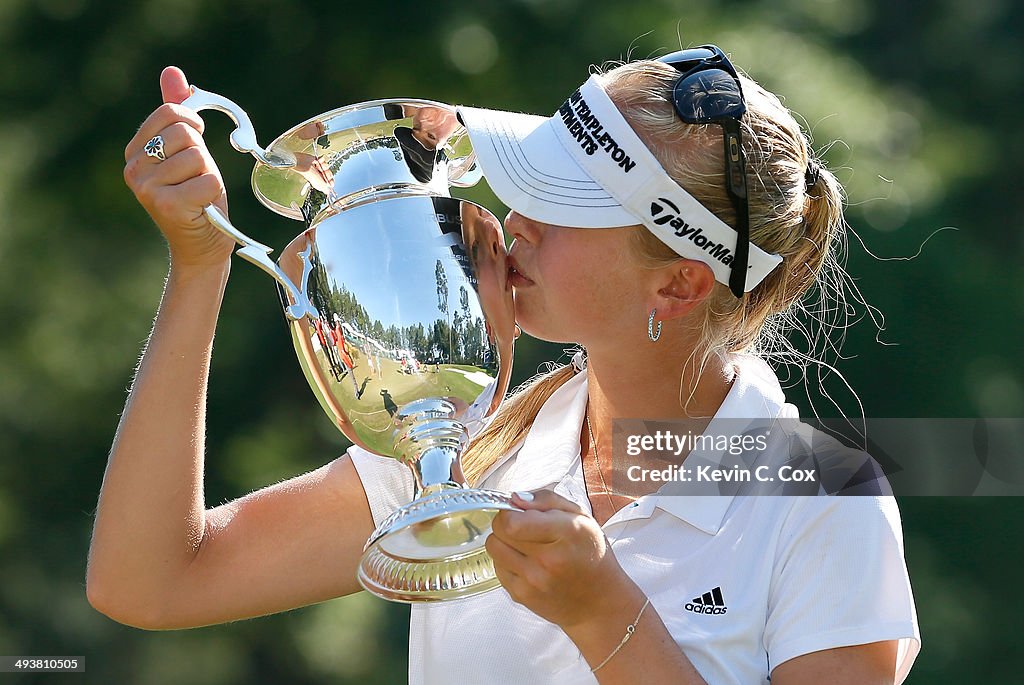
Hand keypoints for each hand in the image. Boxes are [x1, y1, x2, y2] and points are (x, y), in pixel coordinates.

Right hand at [123, 66, 233, 266]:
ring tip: (198, 193)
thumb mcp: (189, 150)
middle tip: (196, 178)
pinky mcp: (168, 205)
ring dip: (208, 174)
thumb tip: (172, 71)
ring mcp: (147, 188)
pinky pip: (209, 180)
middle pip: (186, 132)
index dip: (193, 125)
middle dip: (202, 154)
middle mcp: (133, 168)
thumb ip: (178, 113)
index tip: (196, 146)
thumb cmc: (197, 197)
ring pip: (199, 156)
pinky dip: (215, 192)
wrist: (202, 245)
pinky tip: (203, 206)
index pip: (171, 112)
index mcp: (135, 151)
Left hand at [487, 490, 636, 629]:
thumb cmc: (591, 555)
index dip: (512, 510)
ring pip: (493, 546)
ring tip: (524, 544)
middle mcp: (548, 560)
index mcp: (567, 533)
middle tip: (525, 526)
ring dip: (504, 541)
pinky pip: (497, 566)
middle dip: (508, 522)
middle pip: (500, 529)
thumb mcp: (582, 517)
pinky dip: (507, 560)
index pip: (513, 521)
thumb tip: (514, 498)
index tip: (521, 511)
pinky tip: (527, 562)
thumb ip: (547, 499)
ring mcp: (533, 581)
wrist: (599, 603)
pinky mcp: (521, 595)